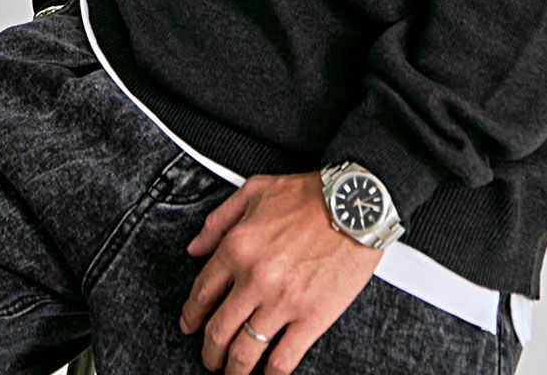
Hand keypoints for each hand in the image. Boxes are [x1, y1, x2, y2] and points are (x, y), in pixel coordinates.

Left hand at [179, 170, 383, 373]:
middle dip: (209, 351)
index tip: (190, 324)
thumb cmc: (310, 194)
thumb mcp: (254, 191)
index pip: (202, 293)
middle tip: (210, 357)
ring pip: (245, 352)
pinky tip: (267, 374)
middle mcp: (254, 278)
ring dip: (233, 370)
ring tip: (233, 372)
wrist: (356, 203)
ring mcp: (282, 302)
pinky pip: (283, 359)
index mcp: (237, 247)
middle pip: (218, 330)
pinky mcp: (311, 317)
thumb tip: (195, 248)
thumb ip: (218, 220)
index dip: (192, 315)